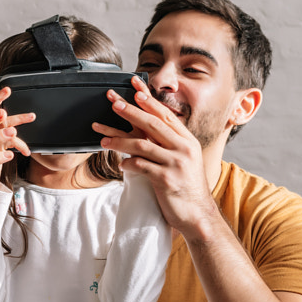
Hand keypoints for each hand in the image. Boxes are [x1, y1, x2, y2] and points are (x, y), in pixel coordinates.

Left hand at [93, 76, 215, 236]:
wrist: (198, 214)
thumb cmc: (186, 186)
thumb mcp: (183, 160)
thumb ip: (168, 143)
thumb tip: (147, 128)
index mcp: (187, 140)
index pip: (165, 115)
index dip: (149, 101)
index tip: (135, 88)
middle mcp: (184, 148)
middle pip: (153, 124)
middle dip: (131, 112)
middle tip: (113, 103)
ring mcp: (176, 163)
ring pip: (143, 145)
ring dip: (120, 141)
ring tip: (104, 140)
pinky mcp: (167, 180)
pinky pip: (142, 167)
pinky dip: (129, 164)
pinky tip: (121, 165)